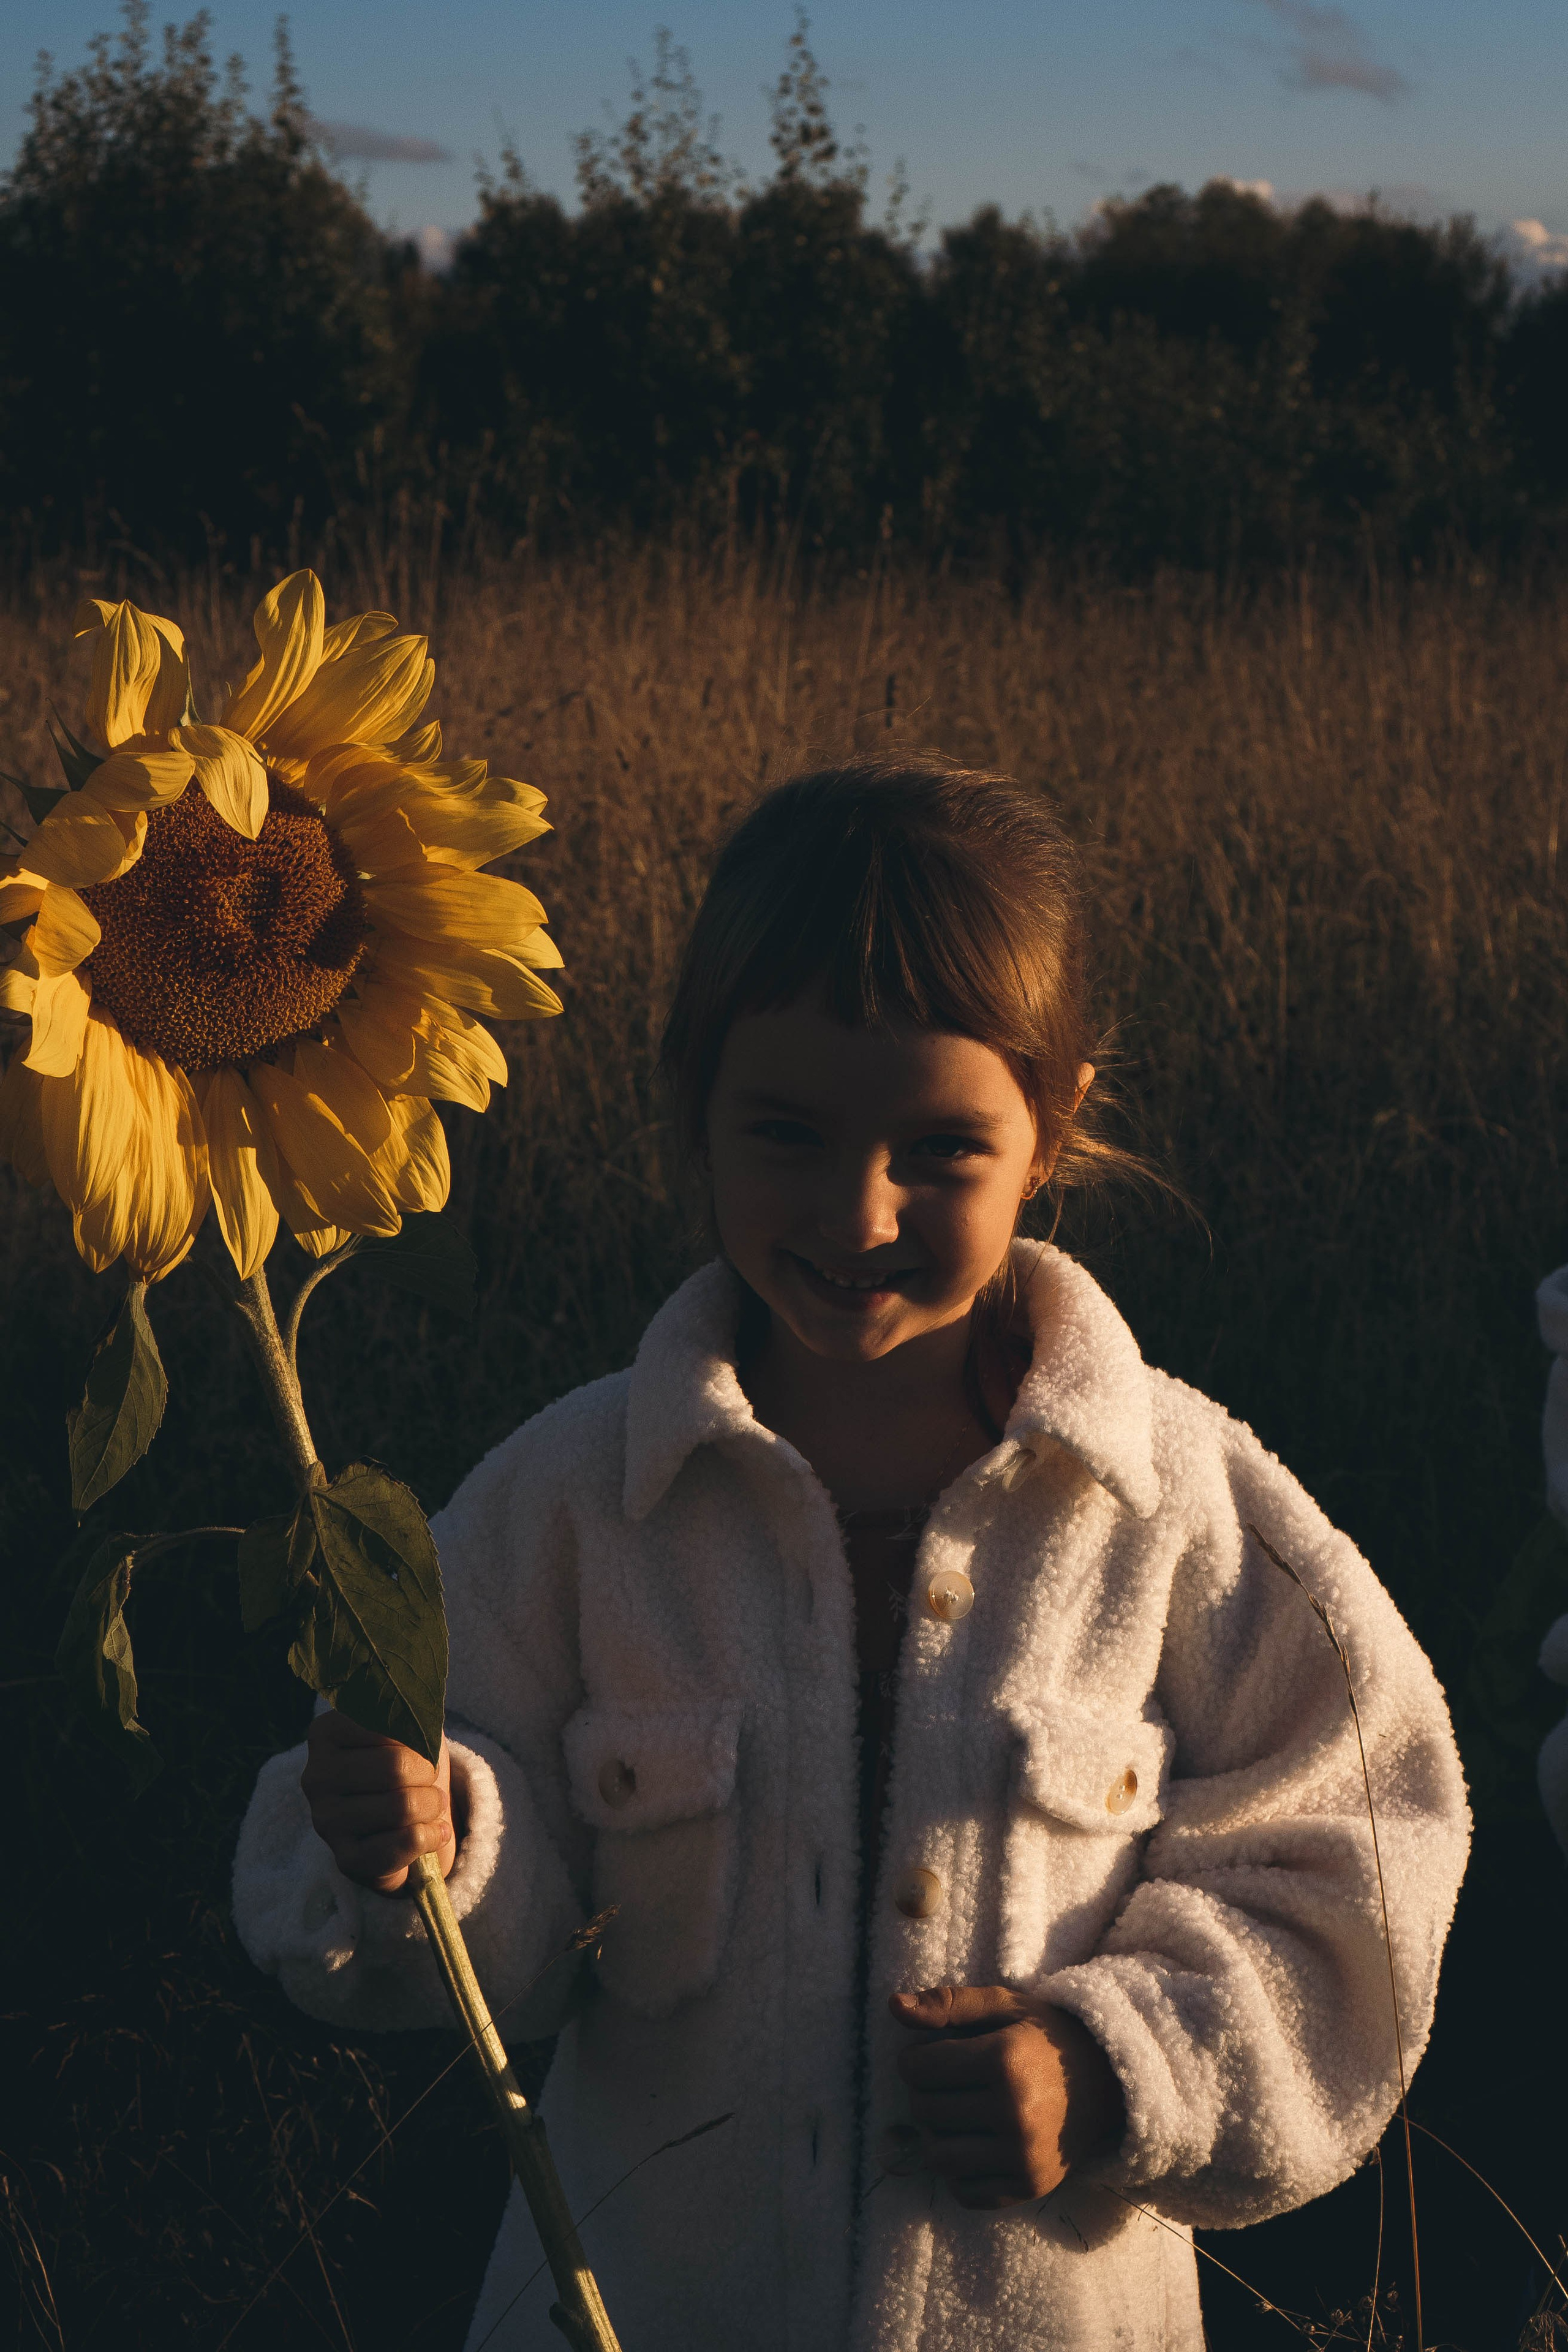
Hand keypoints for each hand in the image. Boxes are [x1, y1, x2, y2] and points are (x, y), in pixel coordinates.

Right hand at [299, 1710, 464, 1894]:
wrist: (401, 1823)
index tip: (419, 1747)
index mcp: (325, 1733)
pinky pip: (406, 1843)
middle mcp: (316, 1776)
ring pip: (402, 1807)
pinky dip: (433, 1835)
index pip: (387, 1724)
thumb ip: (408, 1716)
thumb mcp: (408, 1729)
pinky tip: (434, 1832)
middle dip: (429, 1775)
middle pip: (395, 1767)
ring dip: (433, 1806)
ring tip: (432, 1805)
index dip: (418, 1737)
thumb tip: (417, 1720)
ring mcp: (325, 1821)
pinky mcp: (346, 1859)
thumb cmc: (405, 1764)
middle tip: (430, 1780)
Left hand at [890, 1984, 1124, 2207]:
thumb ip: (947, 2003)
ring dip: (937, 2134)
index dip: (916, 2057)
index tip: (935, 2053)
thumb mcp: (1002, 2006)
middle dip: (925, 2093)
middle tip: (948, 2083)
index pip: (918, 2068)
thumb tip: (894, 2006)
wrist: (1106, 2084)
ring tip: (957, 2114)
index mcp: (1004, 2061)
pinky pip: (964, 2192)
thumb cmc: (1044, 2038)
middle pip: (924, 2111)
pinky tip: (974, 2144)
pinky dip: (958, 2172)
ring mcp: (1023, 2156)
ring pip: (937, 2156)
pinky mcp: (1029, 2187)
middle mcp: (1014, 2113)